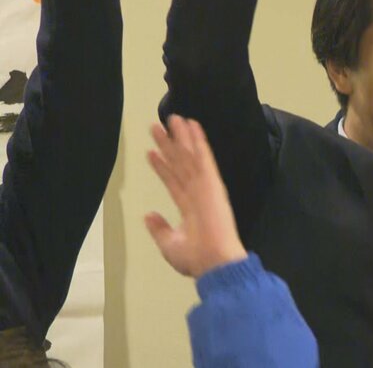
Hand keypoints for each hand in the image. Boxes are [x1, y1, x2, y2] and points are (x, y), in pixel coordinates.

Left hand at [145, 115, 246, 278]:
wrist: (215, 263)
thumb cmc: (196, 259)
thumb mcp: (170, 245)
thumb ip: (159, 228)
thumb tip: (148, 215)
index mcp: (190, 209)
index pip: (173, 182)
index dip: (162, 167)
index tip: (151, 152)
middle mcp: (197, 194)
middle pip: (180, 164)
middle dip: (170, 145)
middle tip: (159, 126)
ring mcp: (205, 187)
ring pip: (189, 156)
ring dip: (181, 136)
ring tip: (171, 118)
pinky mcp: (212, 183)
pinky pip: (203, 158)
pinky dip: (198, 141)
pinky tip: (193, 125)